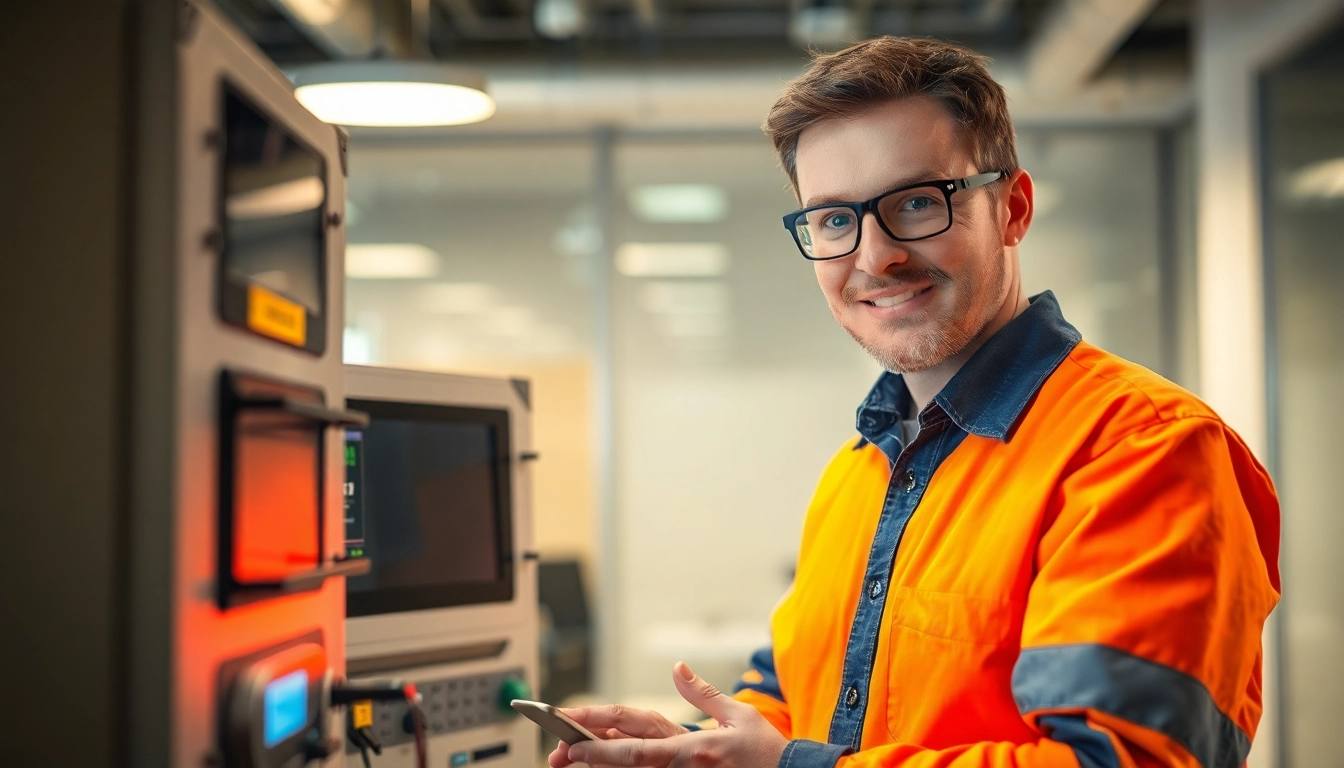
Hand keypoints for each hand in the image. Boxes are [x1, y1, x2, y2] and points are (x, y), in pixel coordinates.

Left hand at [559, 662, 787, 767]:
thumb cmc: (767, 753)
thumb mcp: (740, 715)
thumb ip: (702, 693)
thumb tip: (677, 667)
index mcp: (694, 746)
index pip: (639, 741)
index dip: (602, 740)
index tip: (573, 735)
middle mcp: (684, 767)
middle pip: (628, 762)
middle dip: (590, 756)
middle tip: (558, 753)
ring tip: (571, 762)